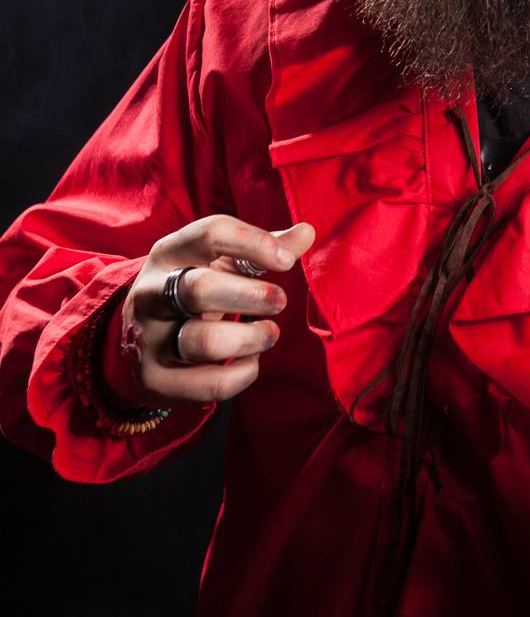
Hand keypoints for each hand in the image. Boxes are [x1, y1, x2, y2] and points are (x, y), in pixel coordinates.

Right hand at [113, 215, 315, 406]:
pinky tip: (252, 362)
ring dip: (250, 338)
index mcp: (170, 252)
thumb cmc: (192, 290)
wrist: (135, 341)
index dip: (255, 243)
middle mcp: (151, 292)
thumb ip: (262, 249)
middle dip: (252, 296)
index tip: (286, 261)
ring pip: (204, 341)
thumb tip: (307, 232)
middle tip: (280, 301)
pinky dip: (241, 375)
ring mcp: (150, 338)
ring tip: (270, 333)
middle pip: (200, 290)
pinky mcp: (155, 379)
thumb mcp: (218, 262)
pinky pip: (208, 384)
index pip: (210, 233)